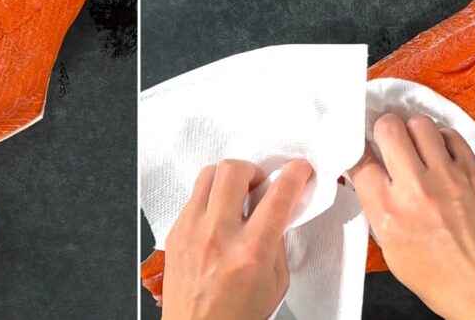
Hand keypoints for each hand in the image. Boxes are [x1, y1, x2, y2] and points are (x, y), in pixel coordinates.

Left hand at [162, 159, 313, 319]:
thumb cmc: (235, 316)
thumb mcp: (274, 282)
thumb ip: (277, 242)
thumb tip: (278, 210)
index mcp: (250, 251)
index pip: (278, 195)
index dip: (295, 174)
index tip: (299, 169)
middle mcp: (218, 236)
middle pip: (235, 170)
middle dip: (254, 170)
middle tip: (261, 186)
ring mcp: (191, 231)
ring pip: (208, 175)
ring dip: (228, 179)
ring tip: (236, 197)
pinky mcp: (175, 233)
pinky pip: (193, 198)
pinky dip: (209, 200)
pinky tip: (217, 219)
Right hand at [349, 113, 474, 318]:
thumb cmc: (430, 272)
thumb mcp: (387, 244)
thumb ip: (376, 205)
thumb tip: (368, 172)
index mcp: (387, 211)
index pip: (360, 159)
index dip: (357, 150)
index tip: (362, 150)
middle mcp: (416, 189)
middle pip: (389, 129)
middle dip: (384, 129)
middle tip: (387, 138)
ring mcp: (448, 178)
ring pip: (421, 125)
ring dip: (413, 130)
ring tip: (415, 144)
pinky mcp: (474, 175)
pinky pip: (452, 136)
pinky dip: (441, 139)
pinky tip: (439, 153)